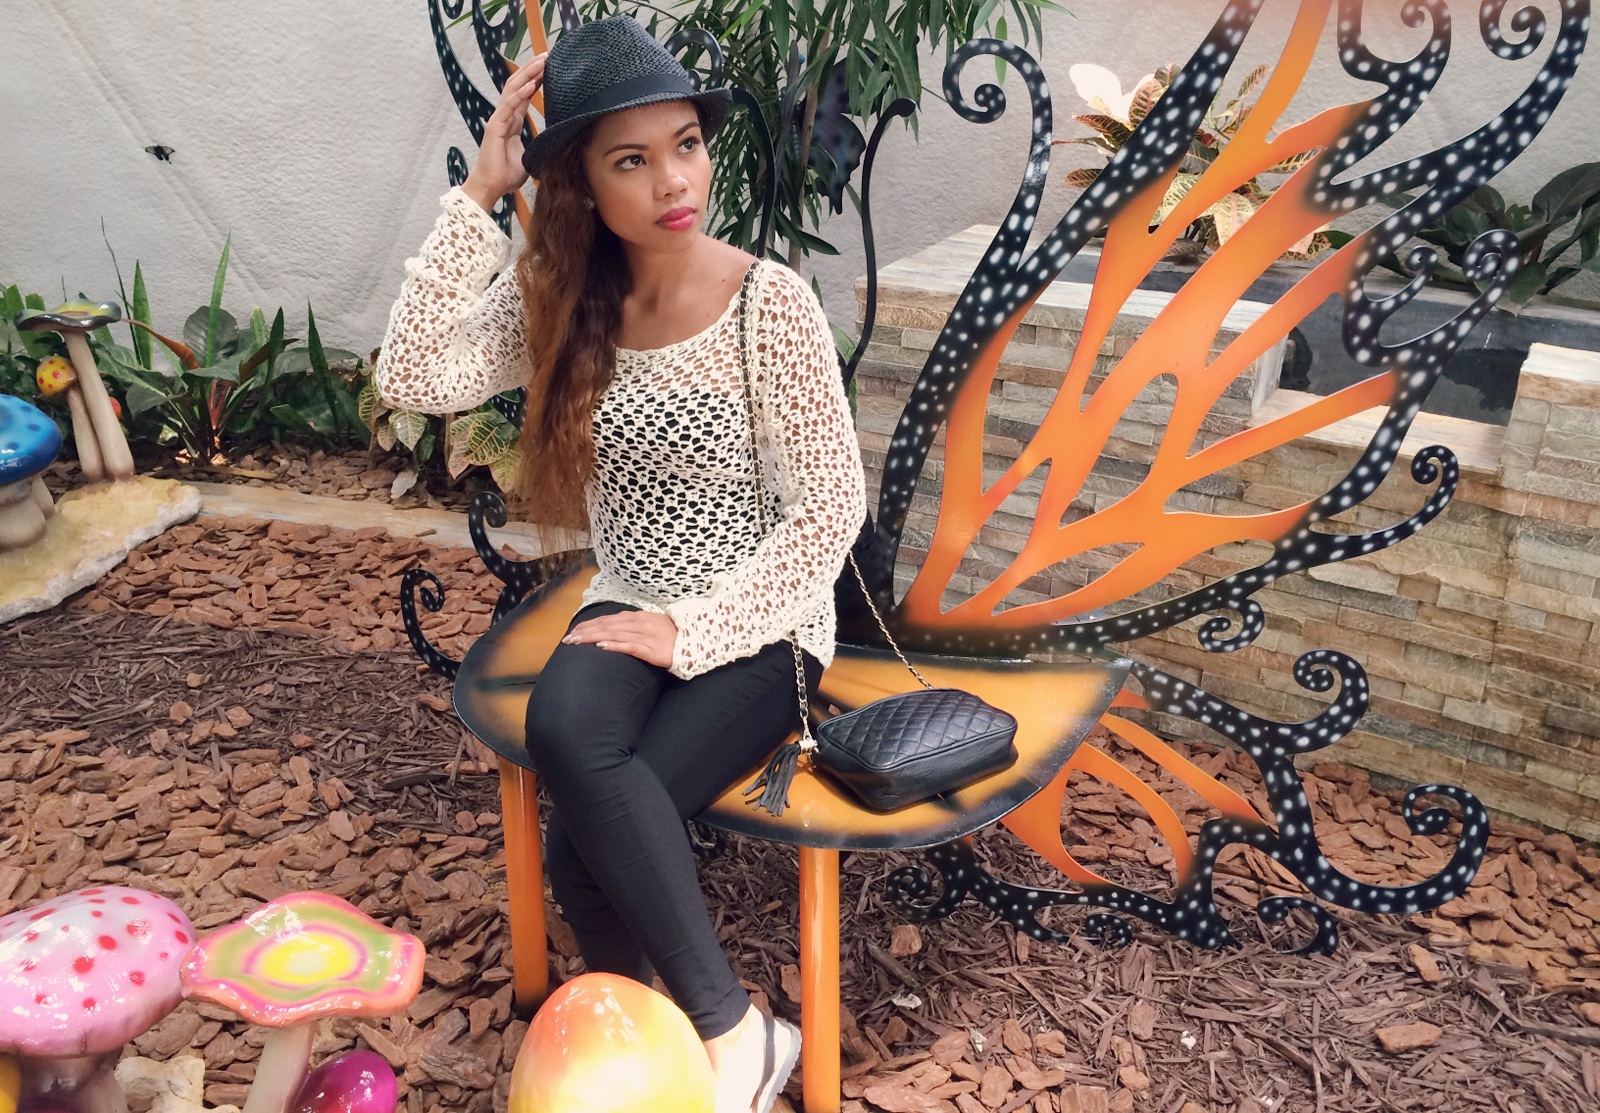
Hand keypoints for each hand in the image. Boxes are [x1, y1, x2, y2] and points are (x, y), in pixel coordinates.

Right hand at [462, 52, 546, 210]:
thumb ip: (539, 145)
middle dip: (532, 69)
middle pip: (518, 85)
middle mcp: (505, 116)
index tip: (549, 67)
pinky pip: (510, 107)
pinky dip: (520, 94)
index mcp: (513, 120)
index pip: (524, 93)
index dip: (536, 78)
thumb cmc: (507, 175)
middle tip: (548, 55)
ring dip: (528, 75)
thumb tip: (557, 144)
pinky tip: (532, 84)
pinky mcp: (495, 127)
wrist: (492, 187)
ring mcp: (499, 119)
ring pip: (513, 90)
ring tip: (542, 62)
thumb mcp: (531, 156)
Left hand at [562, 611, 679, 667]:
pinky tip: (601, 646)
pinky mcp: (652, 649)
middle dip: (585, 631)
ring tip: (576, 642)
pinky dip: (614, 645)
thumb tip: (618, 630)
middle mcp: (640, 623)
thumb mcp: (654, 625)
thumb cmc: (676, 636)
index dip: (590, 624)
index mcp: (639, 617)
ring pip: (613, 634)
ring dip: (592, 637)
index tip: (574, 630)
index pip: (609, 619)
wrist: (698, 642)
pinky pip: (630, 646)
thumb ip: (636, 626)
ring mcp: (645, 636)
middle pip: (607, 626)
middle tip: (568, 639)